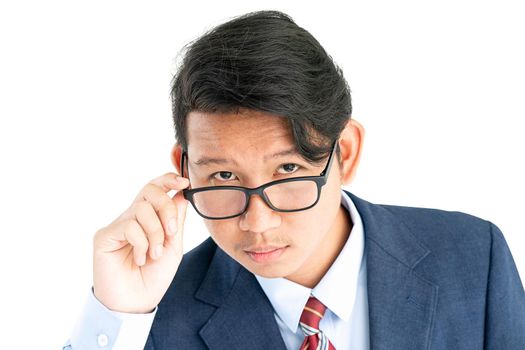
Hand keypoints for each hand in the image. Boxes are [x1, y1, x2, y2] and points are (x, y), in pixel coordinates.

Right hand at [93, 172, 188, 312]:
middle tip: (173, 231)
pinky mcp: (105, 236)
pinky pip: (129, 226)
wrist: (136, 303)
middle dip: (167, 208)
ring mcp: (118, 225)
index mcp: (149, 217)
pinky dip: (142, 244)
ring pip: (142, 209)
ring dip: (156, 233)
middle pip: (150, 191)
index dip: (168, 180)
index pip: (156, 188)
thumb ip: (177, 221)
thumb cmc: (154, 276)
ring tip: (155, 254)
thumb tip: (181, 194)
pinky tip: (140, 259)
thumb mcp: (173, 247)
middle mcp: (132, 217)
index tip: (184, 182)